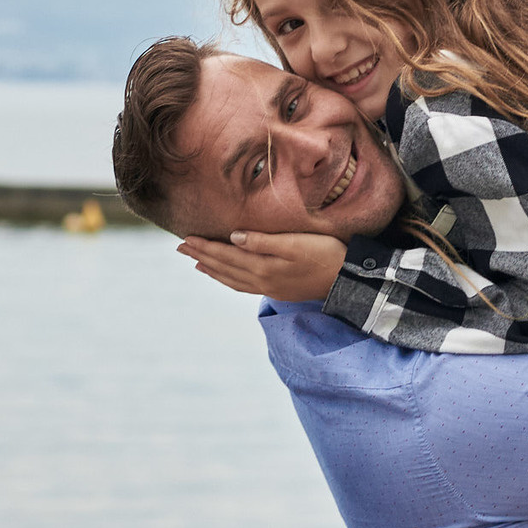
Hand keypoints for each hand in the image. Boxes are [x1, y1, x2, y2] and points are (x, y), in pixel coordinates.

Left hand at [177, 230, 345, 301]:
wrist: (346, 280)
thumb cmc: (325, 254)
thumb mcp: (296, 243)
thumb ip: (264, 241)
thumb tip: (233, 237)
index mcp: (263, 266)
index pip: (226, 254)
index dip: (205, 246)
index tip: (186, 238)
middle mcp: (261, 280)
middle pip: (224, 267)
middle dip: (202, 256)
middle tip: (181, 247)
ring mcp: (269, 287)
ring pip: (231, 279)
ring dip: (212, 269)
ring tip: (196, 262)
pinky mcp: (277, 290)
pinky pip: (243, 286)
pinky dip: (228, 280)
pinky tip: (225, 276)